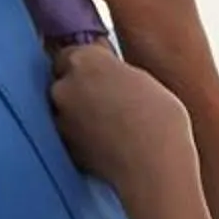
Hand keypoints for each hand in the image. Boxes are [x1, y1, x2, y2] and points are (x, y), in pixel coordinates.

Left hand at [48, 42, 195, 200]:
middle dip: (78, 88)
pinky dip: (79, 136)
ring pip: (63, 108)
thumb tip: (104, 73)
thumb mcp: (140, 78)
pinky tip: (103, 142)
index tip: (98, 74)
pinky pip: (67, 134)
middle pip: (63, 80)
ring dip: (77, 113)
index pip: (71, 53)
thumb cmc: (159, 120)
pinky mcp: (62, 145)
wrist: (153, 165)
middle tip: (107, 101)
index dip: (85, 65)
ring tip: (108, 125)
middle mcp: (64, 85)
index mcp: (85, 60)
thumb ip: (112, 70)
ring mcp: (59, 117)